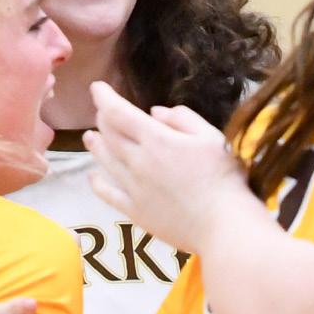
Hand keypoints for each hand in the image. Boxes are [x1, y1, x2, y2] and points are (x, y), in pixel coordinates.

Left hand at [83, 81, 245, 253]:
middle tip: (102, 112)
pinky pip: (108, 193)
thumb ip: (182, 119)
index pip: (119, 112)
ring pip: (105, 160)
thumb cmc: (224, 178)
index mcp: (156, 140)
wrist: (223, 226)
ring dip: (95, 145)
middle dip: (103, 118)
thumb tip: (154, 112)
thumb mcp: (211, 137)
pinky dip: (97, 182)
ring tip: (89, 136)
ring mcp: (133, 187)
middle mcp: (138, 161)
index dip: (104, 97)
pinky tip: (93, 177)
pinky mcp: (134, 211)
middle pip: (109, 134)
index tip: (96, 87)